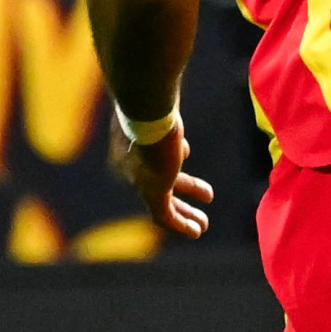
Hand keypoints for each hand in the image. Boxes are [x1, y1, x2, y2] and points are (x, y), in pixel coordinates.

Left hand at [110, 114, 212, 240]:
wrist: (144, 107)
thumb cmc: (151, 99)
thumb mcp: (159, 104)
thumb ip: (165, 111)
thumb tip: (172, 111)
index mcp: (127, 142)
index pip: (148, 156)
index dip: (171, 153)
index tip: (185, 152)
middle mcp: (129, 165)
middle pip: (158, 181)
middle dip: (182, 189)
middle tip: (203, 195)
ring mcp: (140, 179)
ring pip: (163, 203)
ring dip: (185, 214)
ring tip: (203, 224)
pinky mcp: (153, 191)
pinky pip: (166, 215)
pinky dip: (182, 225)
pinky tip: (197, 232)